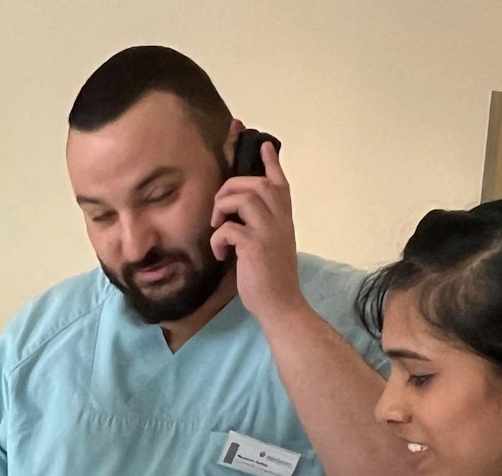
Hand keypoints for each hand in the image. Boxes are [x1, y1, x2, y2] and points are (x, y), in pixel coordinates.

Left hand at [209, 136, 308, 325]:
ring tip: (216, 226)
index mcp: (284, 220)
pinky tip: (219, 254)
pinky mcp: (254, 247)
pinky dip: (217, 239)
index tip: (264, 145)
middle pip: (256, 184)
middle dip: (230, 188)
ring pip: (244, 198)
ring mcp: (268, 232)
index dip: (272, 163)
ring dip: (222, 207)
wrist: (280, 305)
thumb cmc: (271, 279)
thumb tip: (238, 218)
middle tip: (218, 209)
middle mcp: (280, 221)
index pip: (280, 184)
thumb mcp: (271, 246)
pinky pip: (228, 229)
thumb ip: (262, 227)